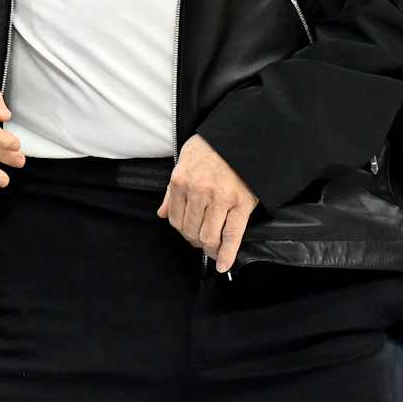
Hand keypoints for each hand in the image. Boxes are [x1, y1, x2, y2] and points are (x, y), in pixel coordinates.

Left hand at [157, 135, 256, 273]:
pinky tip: (223, 264)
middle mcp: (198, 192)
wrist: (240, 137)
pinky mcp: (241, 204)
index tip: (188, 231)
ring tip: (212, 247)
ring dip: (209, 247)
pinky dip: (227, 254)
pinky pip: (232, 235)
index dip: (181, 229)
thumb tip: (162, 214)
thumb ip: (172, 190)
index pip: (175, 219)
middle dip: (194, 239)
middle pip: (190, 230)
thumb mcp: (184, 161)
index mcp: (181, 181)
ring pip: (208, 236)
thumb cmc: (211, 148)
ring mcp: (220, 199)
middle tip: (201, 240)